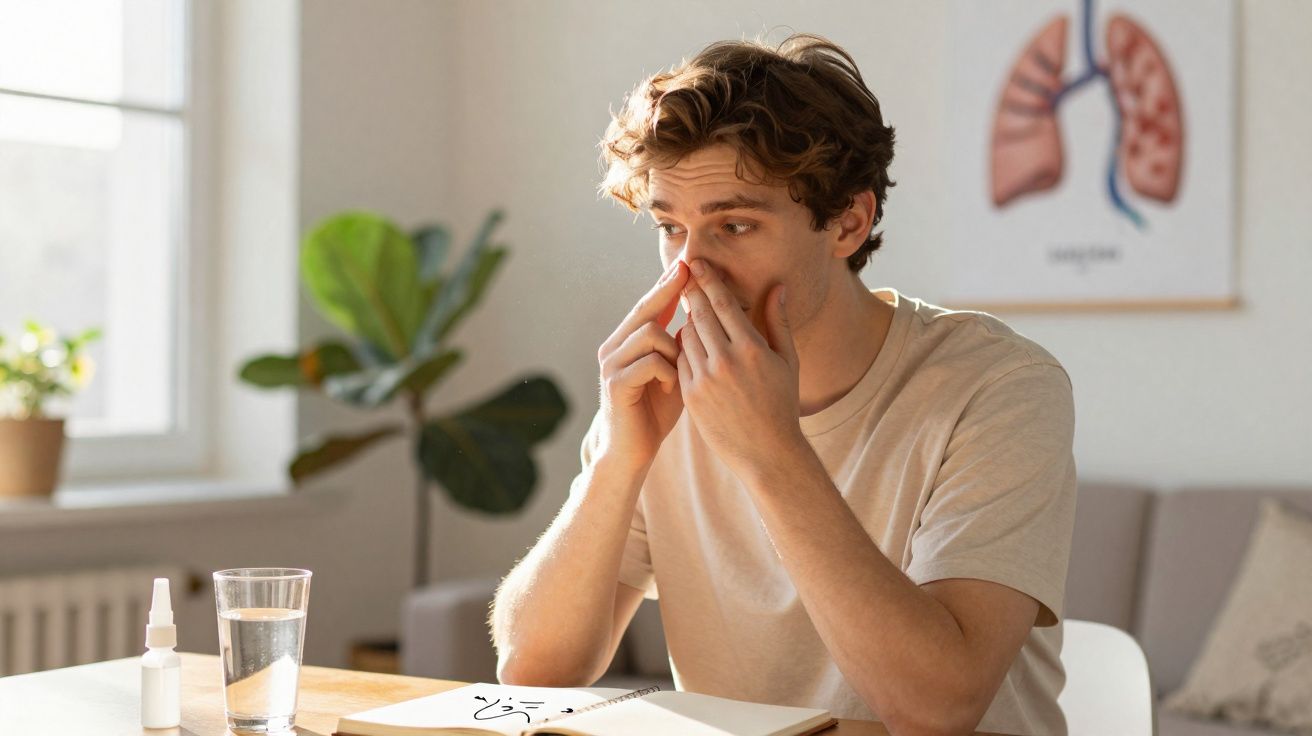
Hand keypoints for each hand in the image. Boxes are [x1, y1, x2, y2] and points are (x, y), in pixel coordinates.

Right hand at [596, 260, 689, 470]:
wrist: (630, 453)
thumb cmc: (654, 414)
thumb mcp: (673, 374)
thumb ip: (682, 348)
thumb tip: (702, 319)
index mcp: (627, 343)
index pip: (649, 306)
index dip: (667, 285)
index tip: (688, 264)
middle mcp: (614, 347)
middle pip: (644, 309)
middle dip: (668, 289)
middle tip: (688, 270)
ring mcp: (611, 364)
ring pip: (649, 332)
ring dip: (674, 348)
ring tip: (683, 370)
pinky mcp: (615, 384)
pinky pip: (649, 361)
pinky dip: (667, 371)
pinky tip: (674, 385)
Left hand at [677, 259, 803, 477]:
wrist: (766, 452)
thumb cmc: (782, 404)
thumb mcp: (787, 362)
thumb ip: (778, 322)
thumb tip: (778, 287)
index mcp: (752, 349)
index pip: (723, 304)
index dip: (709, 280)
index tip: (698, 264)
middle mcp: (726, 361)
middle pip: (700, 314)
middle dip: (691, 291)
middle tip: (683, 273)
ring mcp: (705, 379)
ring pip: (687, 335)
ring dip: (687, 319)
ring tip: (688, 306)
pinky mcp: (691, 395)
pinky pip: (681, 359)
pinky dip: (682, 346)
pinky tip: (687, 338)